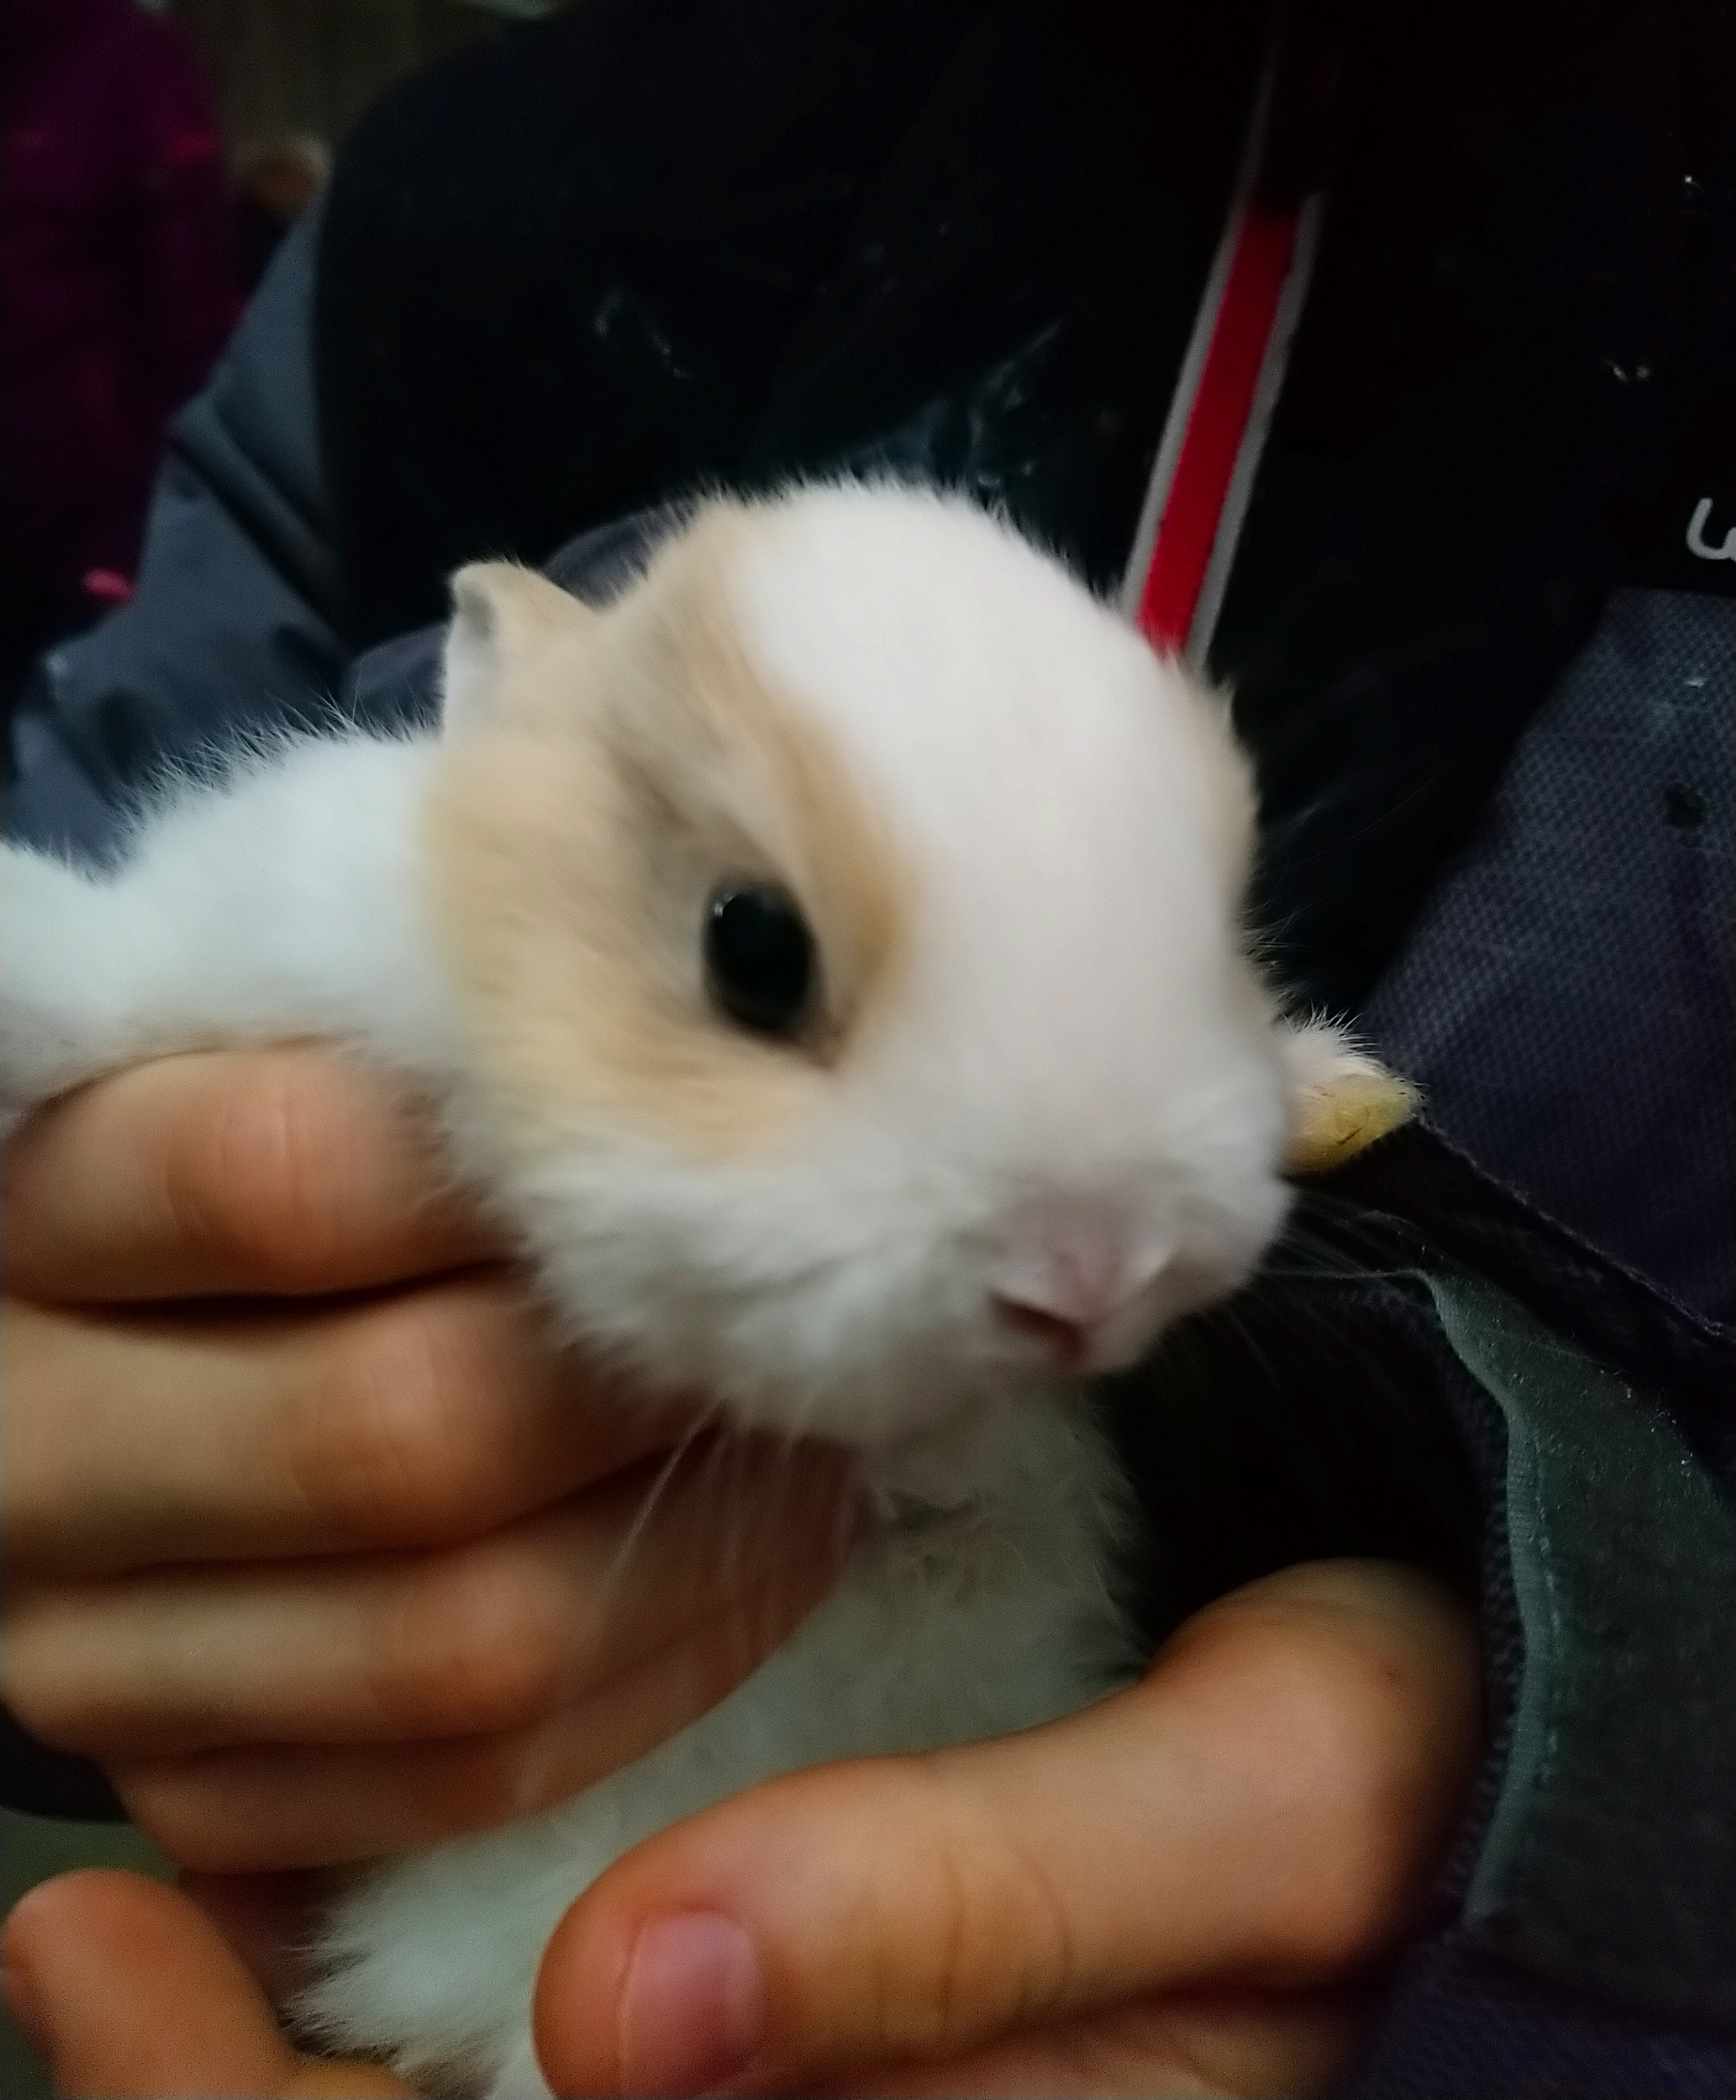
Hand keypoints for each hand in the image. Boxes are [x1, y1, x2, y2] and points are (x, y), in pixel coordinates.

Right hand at [2, 1047, 852, 1868]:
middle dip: (651, 1383)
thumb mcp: (302, 1053)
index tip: (698, 1144)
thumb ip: (436, 1046)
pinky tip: (748, 1572)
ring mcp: (87, 1647)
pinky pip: (468, 1786)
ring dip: (702, 1557)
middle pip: (407, 1436)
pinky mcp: (186, 1785)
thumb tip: (716, 1026)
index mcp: (40, 1208)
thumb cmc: (281, 1144)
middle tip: (797, 1311)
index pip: (291, 1180)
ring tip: (817, 1445)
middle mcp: (34, 1443)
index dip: (538, 1168)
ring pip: (462, 1653)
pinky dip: (655, 1685)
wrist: (139, 1346)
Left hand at [2, 1561, 1479, 2098]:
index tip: (108, 1947)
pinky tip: (335, 1830)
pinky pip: (580, 2035)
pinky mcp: (825, 1998)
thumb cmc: (1369, 1763)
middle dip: (241, 2093)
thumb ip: (982, 1912)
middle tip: (79, 1912)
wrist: (1437, 1717)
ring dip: (300, 2029)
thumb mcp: (1247, 1816)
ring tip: (146, 1874)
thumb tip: (632, 2013)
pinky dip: (431, 1959)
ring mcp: (817, 2072)